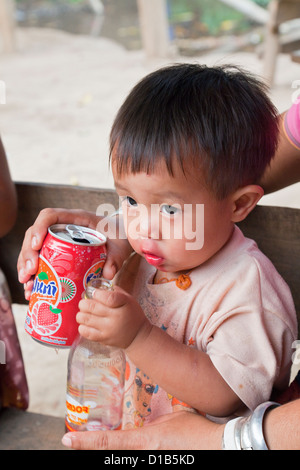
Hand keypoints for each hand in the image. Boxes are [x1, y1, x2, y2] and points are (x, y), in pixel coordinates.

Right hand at [17, 207, 131, 299]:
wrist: (121, 238)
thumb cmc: (119, 236)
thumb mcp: (120, 245)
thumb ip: (116, 257)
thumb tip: (107, 274)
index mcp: (76, 218)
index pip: (50, 216)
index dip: (39, 228)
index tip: (36, 246)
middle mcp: (62, 227)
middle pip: (35, 234)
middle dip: (27, 254)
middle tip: (29, 273)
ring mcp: (57, 240)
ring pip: (33, 249)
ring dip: (25, 266)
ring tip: (27, 284)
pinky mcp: (57, 253)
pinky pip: (39, 261)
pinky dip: (33, 275)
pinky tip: (30, 289)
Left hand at [61, 411, 223, 449]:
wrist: (216, 447)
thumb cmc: (195, 431)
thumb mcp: (173, 418)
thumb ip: (155, 421)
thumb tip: (147, 421)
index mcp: (144, 440)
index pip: (108, 442)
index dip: (85, 442)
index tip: (67, 440)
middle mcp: (143, 455)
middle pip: (110, 456)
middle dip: (91, 448)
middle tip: (73, 443)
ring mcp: (150, 462)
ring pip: (121, 458)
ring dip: (109, 450)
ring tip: (100, 442)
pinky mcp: (158, 463)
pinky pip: (136, 458)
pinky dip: (126, 452)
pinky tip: (127, 447)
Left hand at [77, 285, 150, 349]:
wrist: (137, 335)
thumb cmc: (131, 314)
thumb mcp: (128, 299)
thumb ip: (114, 291)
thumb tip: (97, 287)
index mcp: (124, 304)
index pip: (108, 297)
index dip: (97, 294)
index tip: (94, 293)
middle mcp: (115, 317)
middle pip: (92, 307)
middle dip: (84, 303)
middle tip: (84, 303)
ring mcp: (108, 329)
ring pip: (85, 319)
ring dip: (81, 314)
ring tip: (84, 313)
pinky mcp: (103, 339)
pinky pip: (85, 332)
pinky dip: (82, 326)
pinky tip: (85, 323)